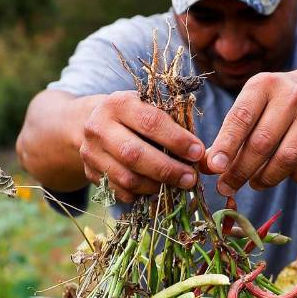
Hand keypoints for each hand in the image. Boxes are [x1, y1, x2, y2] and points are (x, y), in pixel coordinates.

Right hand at [78, 91, 204, 203]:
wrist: (89, 122)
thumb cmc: (133, 115)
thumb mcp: (150, 108)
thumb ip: (177, 128)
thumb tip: (207, 158)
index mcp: (118, 103)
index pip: (150, 122)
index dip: (176, 140)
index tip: (198, 152)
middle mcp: (99, 127)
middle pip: (134, 154)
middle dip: (167, 169)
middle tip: (191, 178)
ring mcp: (91, 153)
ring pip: (126, 178)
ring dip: (157, 186)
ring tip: (178, 185)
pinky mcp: (91, 173)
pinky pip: (120, 192)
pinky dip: (143, 194)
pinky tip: (158, 189)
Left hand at [202, 72, 296, 196]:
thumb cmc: (272, 104)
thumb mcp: (249, 106)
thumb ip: (228, 134)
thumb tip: (208, 167)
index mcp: (264, 84)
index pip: (241, 118)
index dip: (226, 146)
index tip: (214, 168)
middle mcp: (292, 95)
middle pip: (263, 142)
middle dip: (241, 170)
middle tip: (226, 187)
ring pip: (288, 158)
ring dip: (267, 178)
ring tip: (255, 183)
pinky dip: (296, 178)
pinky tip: (286, 175)